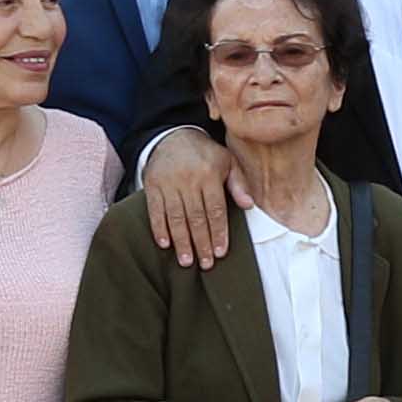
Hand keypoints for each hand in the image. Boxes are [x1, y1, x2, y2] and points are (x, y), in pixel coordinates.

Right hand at [137, 128, 236, 266]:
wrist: (173, 137)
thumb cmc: (204, 155)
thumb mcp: (226, 161)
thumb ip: (238, 184)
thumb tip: (249, 205)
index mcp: (209, 175)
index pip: (215, 210)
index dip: (218, 232)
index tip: (220, 252)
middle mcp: (188, 180)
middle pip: (196, 217)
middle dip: (201, 243)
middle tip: (205, 264)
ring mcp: (168, 183)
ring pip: (175, 217)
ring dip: (181, 241)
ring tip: (186, 261)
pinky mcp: (152, 185)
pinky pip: (155, 210)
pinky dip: (159, 228)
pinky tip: (165, 244)